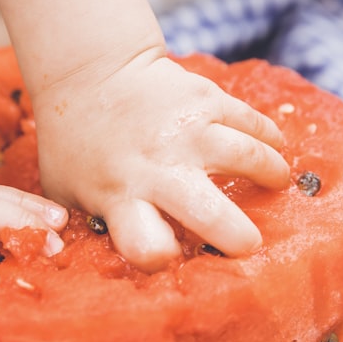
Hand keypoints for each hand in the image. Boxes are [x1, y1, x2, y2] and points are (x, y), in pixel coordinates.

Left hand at [31, 47, 288, 271]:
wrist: (86, 72)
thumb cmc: (72, 144)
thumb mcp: (65, 191)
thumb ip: (90, 226)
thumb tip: (108, 269)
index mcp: (120, 197)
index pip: (148, 246)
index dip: (163, 257)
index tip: (175, 255)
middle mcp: (158, 167)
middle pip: (211, 215)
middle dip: (239, 237)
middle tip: (249, 243)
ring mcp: (187, 130)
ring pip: (247, 157)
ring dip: (270, 174)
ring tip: (277, 183)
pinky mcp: (206, 98)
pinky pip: (253, 122)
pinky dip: (271, 138)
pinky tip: (276, 148)